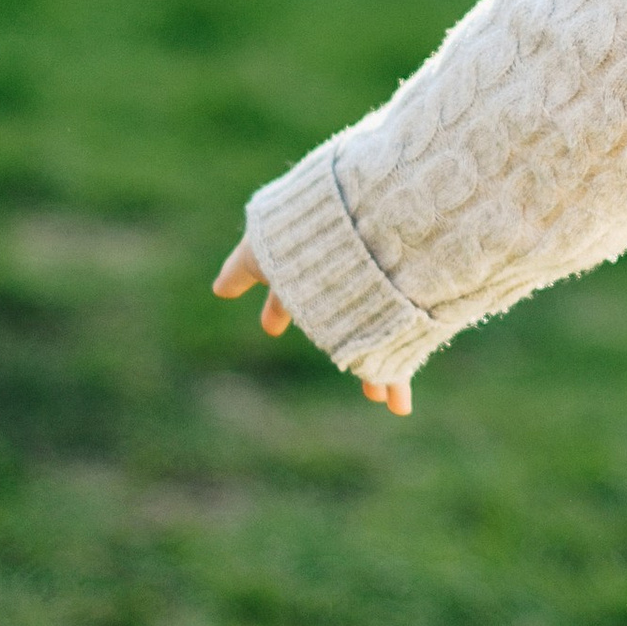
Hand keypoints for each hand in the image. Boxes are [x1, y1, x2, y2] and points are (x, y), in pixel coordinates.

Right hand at [212, 235, 411, 415]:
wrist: (370, 220)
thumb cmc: (310, 232)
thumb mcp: (266, 250)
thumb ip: (242, 269)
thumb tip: (220, 290)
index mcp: (313, 267)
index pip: (291, 291)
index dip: (278, 308)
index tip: (269, 328)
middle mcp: (350, 281)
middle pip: (343, 323)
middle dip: (346, 352)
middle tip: (352, 376)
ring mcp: (381, 296)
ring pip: (377, 340)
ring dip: (378, 373)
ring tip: (383, 400)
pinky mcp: (407, 310)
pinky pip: (403, 348)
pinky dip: (399, 376)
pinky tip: (400, 405)